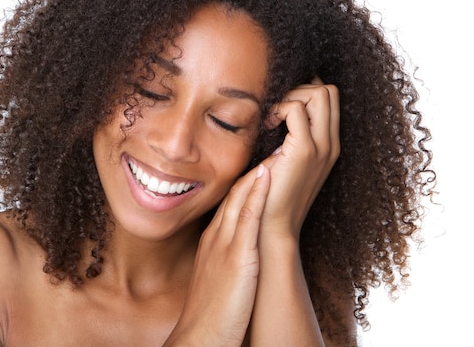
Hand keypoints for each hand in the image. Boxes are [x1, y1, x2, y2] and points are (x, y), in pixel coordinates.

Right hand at [164, 164, 270, 345]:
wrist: (199, 338)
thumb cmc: (210, 314)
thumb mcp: (215, 279)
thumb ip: (223, 261)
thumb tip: (238, 253)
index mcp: (212, 243)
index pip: (228, 204)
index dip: (245, 183)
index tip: (260, 166)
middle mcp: (215, 237)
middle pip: (233, 195)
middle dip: (251, 170)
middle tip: (270, 147)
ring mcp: (224, 245)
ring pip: (239, 199)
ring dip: (256, 173)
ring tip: (274, 150)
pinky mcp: (236, 258)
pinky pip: (246, 219)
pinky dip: (256, 194)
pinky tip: (266, 176)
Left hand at [262, 78, 339, 240]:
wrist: (273, 227)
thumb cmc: (271, 195)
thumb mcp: (284, 162)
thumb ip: (288, 139)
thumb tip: (277, 113)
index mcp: (328, 146)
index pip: (330, 99)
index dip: (305, 92)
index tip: (282, 108)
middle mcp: (330, 145)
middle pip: (329, 91)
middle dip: (300, 89)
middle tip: (277, 110)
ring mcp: (321, 148)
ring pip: (319, 93)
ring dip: (291, 96)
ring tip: (273, 119)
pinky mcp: (304, 151)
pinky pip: (296, 109)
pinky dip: (280, 108)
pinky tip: (268, 126)